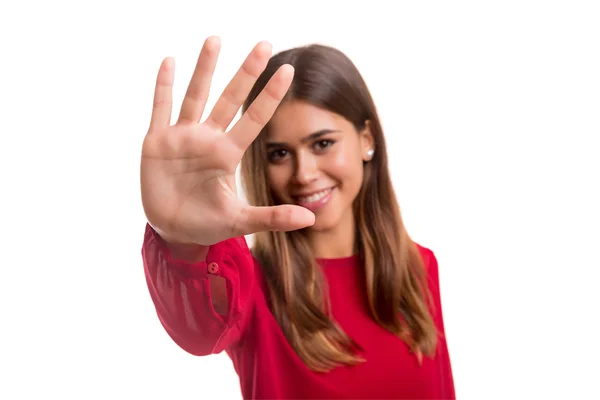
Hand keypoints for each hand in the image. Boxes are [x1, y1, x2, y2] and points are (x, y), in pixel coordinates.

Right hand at [140, 37, 314, 244]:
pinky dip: (164, 86)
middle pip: (229, 99)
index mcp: (228, 154)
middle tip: (264, 44)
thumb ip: (272, 217)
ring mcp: (182, 138)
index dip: (270, 95)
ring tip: (217, 39)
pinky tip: (170, 61)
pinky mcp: (157, 142)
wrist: (173, 231)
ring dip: (205, 69)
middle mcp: (208, 139)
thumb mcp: (240, 221)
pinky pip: (160, 109)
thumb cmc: (207, 223)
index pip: (254, 119)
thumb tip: (310, 217)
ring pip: (195, 96)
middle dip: (245, 73)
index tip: (288, 70)